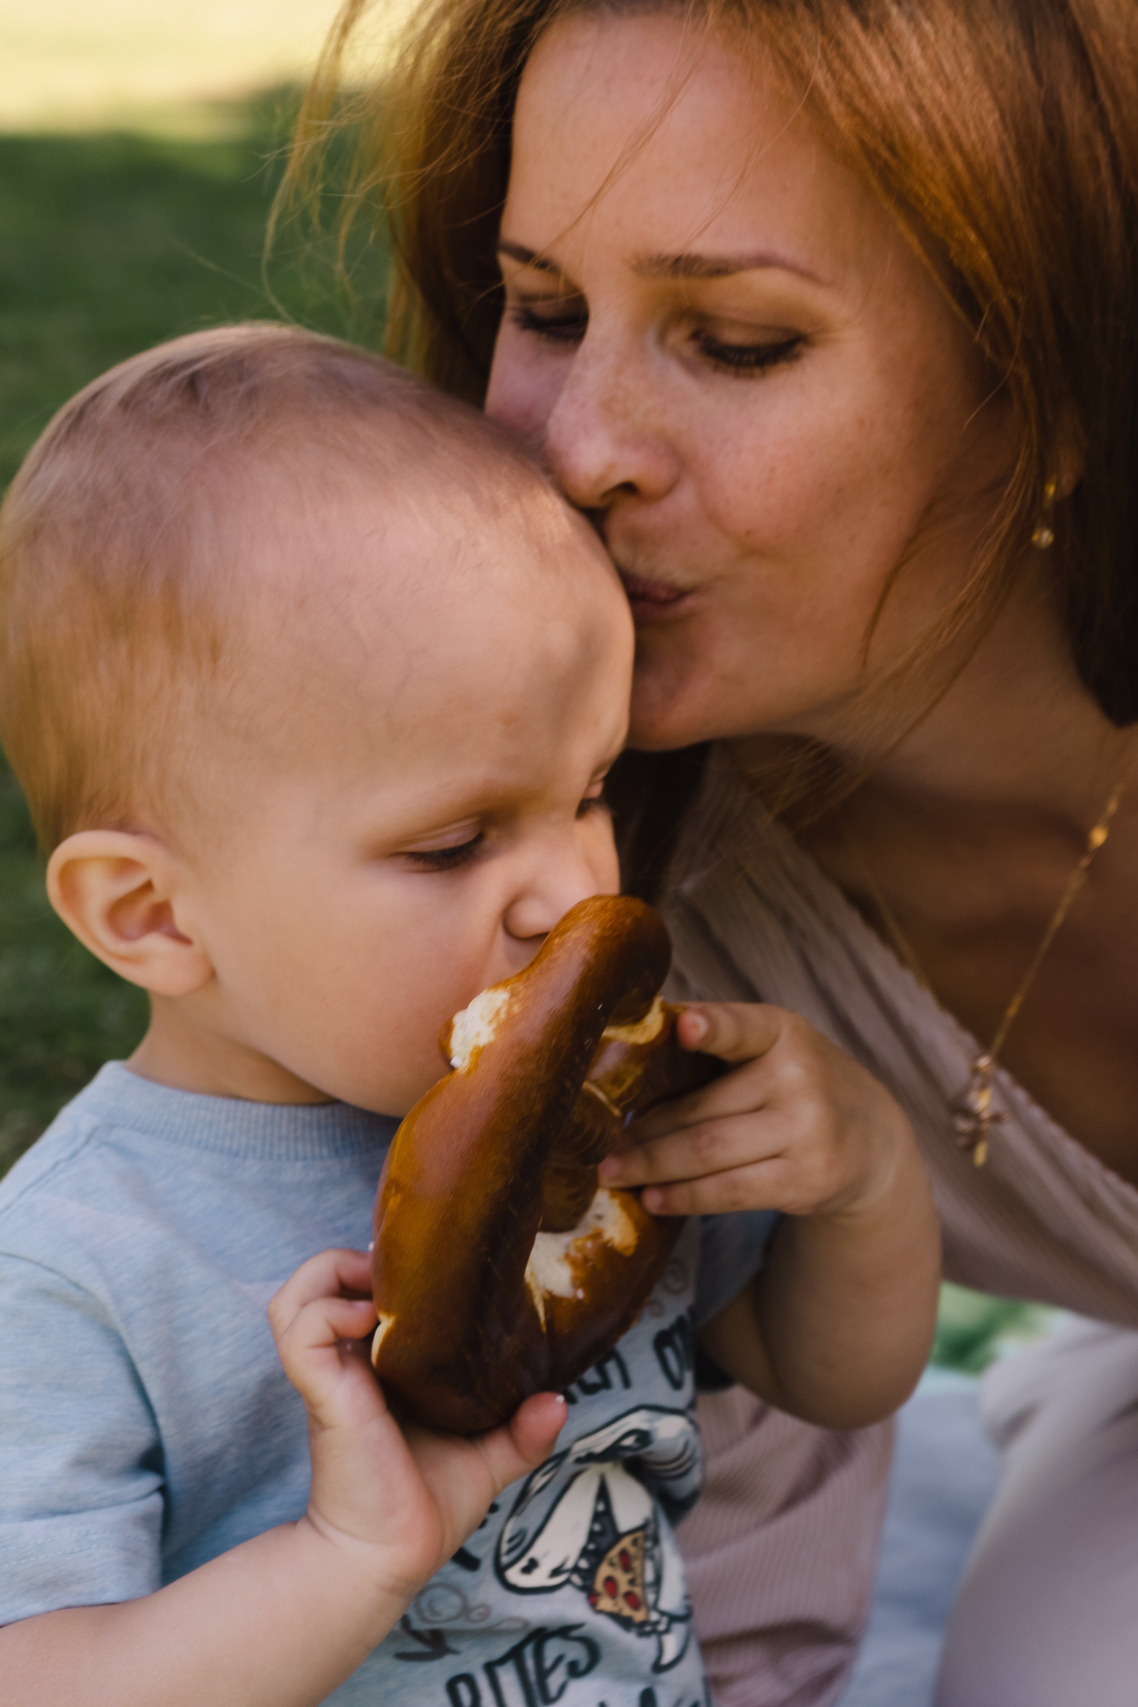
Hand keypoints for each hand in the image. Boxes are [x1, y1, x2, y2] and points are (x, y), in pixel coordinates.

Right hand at [269, 1250, 564, 1599]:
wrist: (389, 1558)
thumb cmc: (426, 1508)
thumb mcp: (487, 1459)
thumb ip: (522, 1431)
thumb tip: (559, 1400)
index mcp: (375, 1367)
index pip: (355, 1291)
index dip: (379, 1269)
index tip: (422, 1273)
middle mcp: (347, 1363)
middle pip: (316, 1280)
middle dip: (353, 1259)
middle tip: (397, 1275)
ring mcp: (330, 1375)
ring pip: (294, 1296)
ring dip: (329, 1275)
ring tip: (375, 1291)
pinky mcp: (322, 1390)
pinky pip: (300, 1328)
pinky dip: (329, 1310)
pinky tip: (370, 1322)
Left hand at [599, 1002, 915, 1222]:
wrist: (870, 1138)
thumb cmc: (792, 1082)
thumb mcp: (770, 1046)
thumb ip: (715, 1041)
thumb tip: (627, 1051)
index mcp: (781, 1031)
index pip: (741, 1027)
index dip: (712, 1027)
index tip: (683, 1027)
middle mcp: (800, 1077)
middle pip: (700, 1110)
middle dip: (642, 1130)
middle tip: (596, 1144)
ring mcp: (808, 1131)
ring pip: (707, 1153)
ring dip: (651, 1166)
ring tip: (613, 1172)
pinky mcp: (808, 1180)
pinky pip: (730, 1192)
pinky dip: (683, 1197)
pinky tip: (653, 1198)